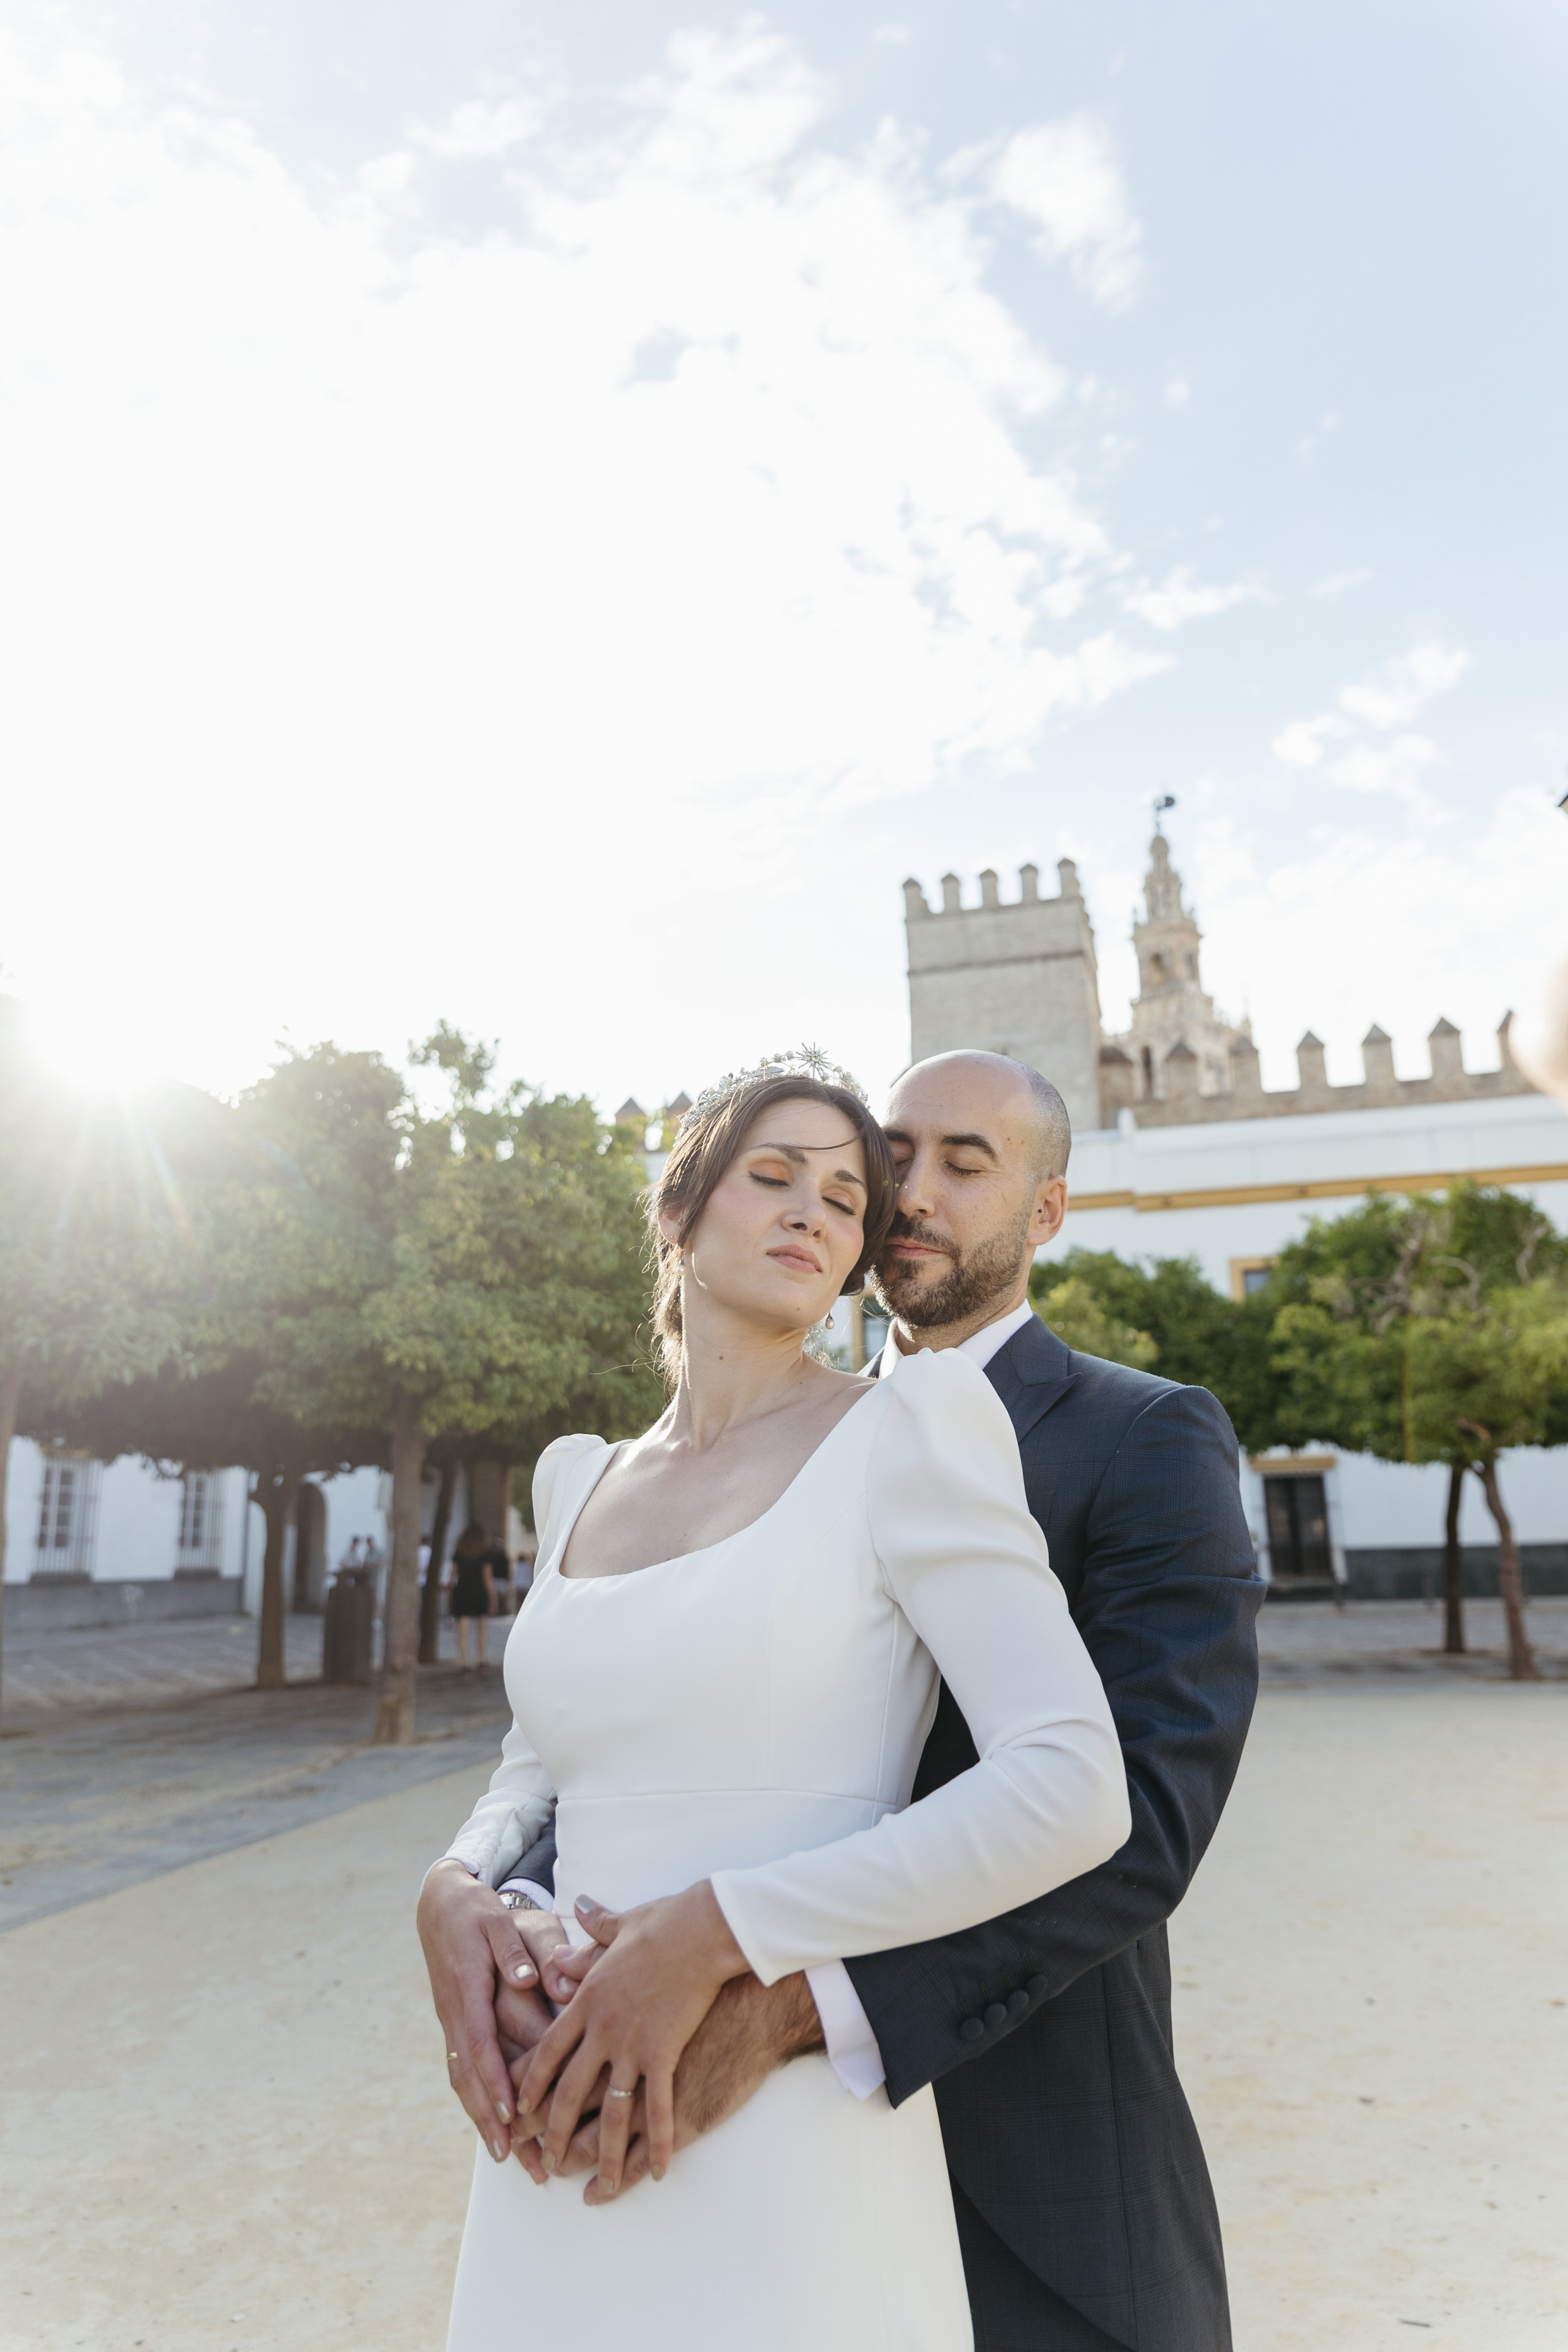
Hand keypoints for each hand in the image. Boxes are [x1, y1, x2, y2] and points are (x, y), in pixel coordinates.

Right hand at [416, 1861, 566, 2160]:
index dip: (496, 2083)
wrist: (439, 1901)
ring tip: (507, 2159)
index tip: (512, 2117)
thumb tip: (529, 1982)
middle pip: (468, 2077)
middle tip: (512, 2160)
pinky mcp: (454, 2021)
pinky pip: (463, 2068)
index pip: (480, 2045)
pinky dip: (476, 2099)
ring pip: (462, 2079)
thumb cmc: (475, 1910)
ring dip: (482, 2119)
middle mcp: (455, 2012)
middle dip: (489, 2120)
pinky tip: (494, 2124)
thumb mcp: (496, 1920)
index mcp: (467, 1990)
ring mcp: (451, 2020)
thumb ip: (514, 1952)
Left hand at [514, 1884, 749, 2195]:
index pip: (548, 2050)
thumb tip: (580, 1907)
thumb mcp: (621, 1926)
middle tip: (546, 2163)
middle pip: (568, 2091)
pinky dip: (655, 2145)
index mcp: (588, 1998)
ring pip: (607, 2113)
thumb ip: (594, 1931)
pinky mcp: (664, 2055)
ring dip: (600, 2154)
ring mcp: (631, 2044)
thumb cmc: (666, 1923)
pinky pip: (656, 2111)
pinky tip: (656, 2171)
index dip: (532, 2083)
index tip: (519, 2109)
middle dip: (554, 2132)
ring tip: (595, 2188)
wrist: (704, 1929)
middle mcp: (602, 2027)